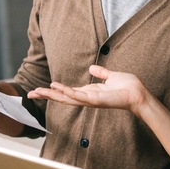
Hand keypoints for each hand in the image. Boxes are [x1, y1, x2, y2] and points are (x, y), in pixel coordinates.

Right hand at [28, 65, 150, 117]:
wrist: (139, 93)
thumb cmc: (128, 87)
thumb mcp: (111, 76)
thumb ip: (101, 73)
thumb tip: (92, 68)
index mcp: (89, 92)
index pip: (66, 92)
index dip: (53, 91)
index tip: (39, 89)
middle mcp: (87, 98)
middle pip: (62, 97)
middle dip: (46, 96)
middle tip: (30, 94)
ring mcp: (91, 100)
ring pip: (66, 98)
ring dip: (52, 95)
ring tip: (37, 92)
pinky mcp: (97, 100)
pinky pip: (79, 96)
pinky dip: (68, 93)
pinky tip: (57, 89)